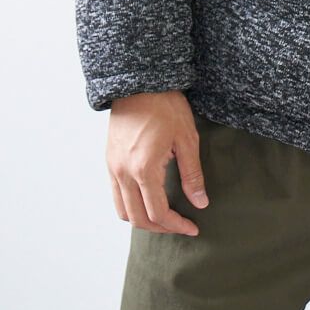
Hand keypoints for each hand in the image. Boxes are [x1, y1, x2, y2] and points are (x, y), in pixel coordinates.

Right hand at [106, 91, 208, 236]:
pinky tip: (148, 198)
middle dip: (160, 228)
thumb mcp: (186, 139)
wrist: (140, 81)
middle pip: (137, 218)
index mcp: (143, 169)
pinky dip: (131, 205)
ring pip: (123, 211)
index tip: (192, 227)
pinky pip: (116, 194)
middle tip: (180, 226)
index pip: (158, 213)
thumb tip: (200, 203)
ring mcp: (113, 167)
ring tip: (164, 217)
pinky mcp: (109, 160)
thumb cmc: (166, 105)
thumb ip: (192, 175)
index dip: (176, 226)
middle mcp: (123, 173)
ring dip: (142, 219)